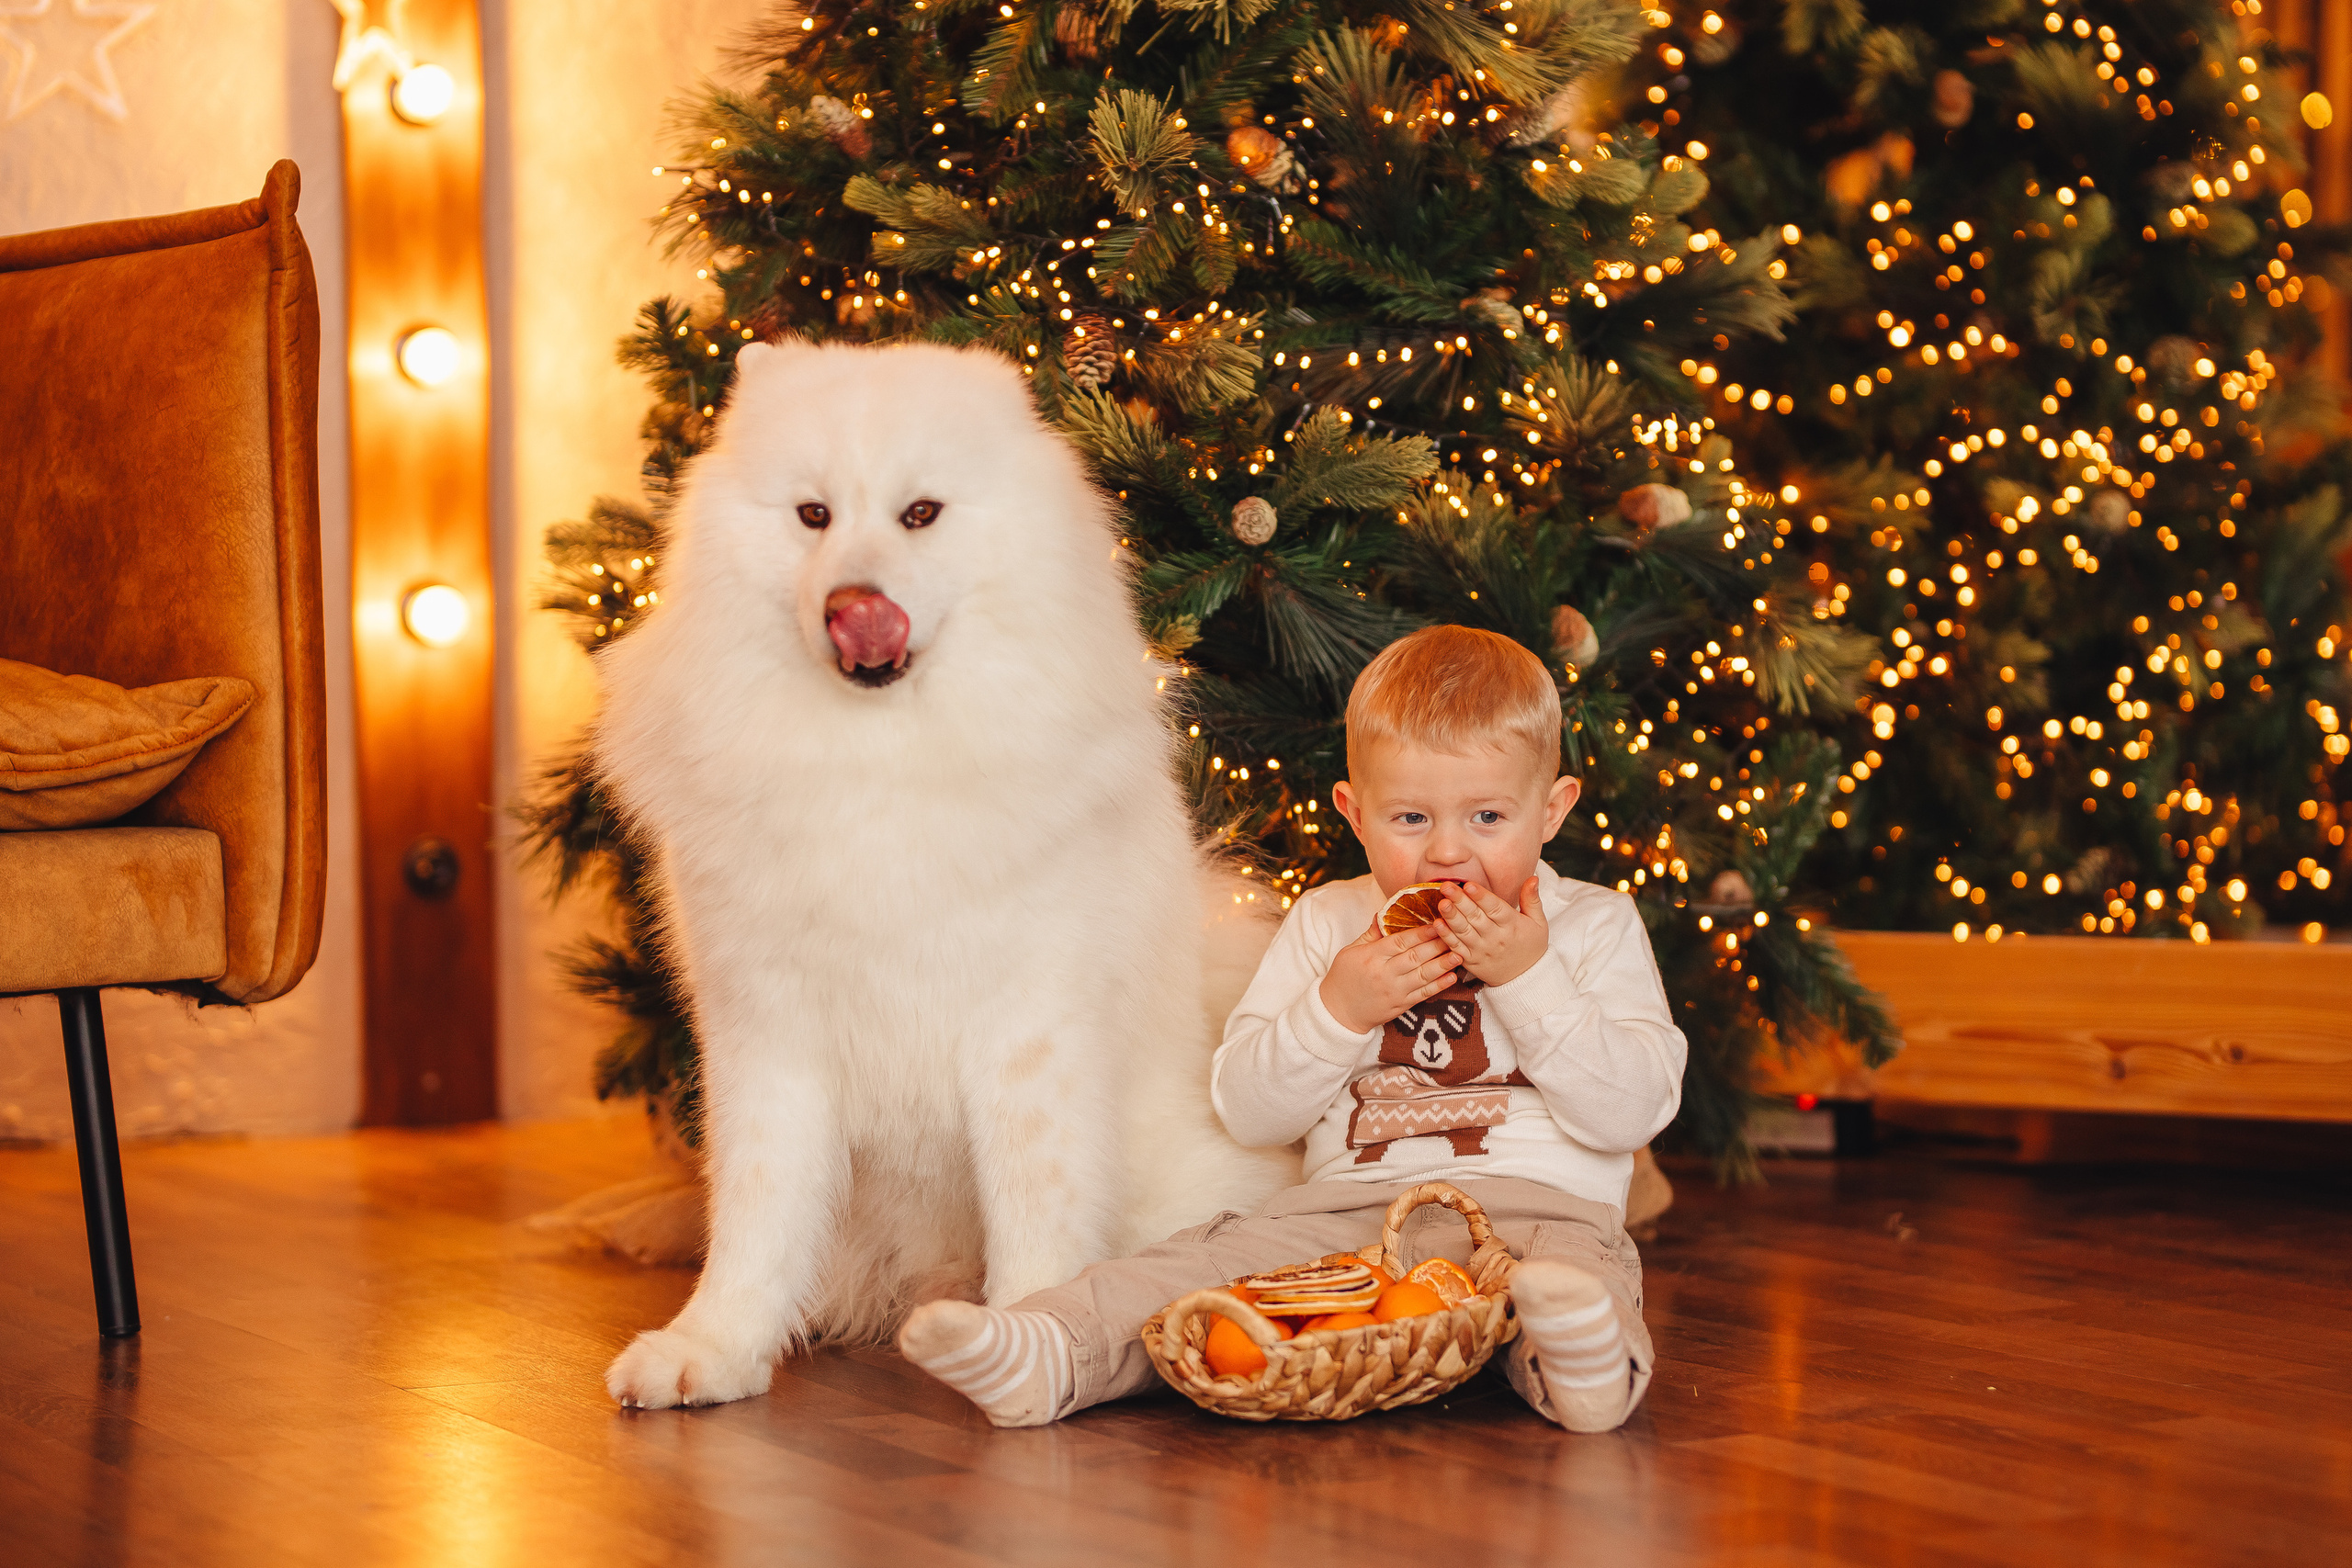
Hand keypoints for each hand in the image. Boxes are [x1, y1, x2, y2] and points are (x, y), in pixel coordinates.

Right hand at [1318, 918, 1461, 1034]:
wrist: (1337, 1013)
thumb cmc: (1343, 978)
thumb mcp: (1350, 951)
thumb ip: (1370, 934)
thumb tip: (1382, 913)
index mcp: (1371, 957)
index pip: (1400, 942)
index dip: (1421, 932)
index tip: (1437, 922)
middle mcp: (1384, 973)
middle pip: (1415, 957)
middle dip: (1437, 945)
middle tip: (1455, 933)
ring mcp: (1394, 991)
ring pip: (1423, 975)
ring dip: (1443, 965)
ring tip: (1459, 954)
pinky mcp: (1400, 1006)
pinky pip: (1423, 994)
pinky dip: (1439, 986)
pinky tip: (1452, 977)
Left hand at [1437, 877, 1548, 985]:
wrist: (1525, 978)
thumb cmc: (1531, 946)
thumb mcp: (1538, 922)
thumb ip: (1532, 899)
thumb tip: (1533, 877)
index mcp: (1512, 925)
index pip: (1495, 908)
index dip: (1481, 896)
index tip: (1468, 884)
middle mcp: (1496, 938)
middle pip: (1476, 917)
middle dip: (1460, 901)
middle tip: (1446, 886)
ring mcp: (1482, 950)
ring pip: (1464, 932)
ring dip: (1451, 917)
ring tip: (1441, 903)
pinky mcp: (1471, 961)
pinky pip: (1457, 948)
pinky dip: (1446, 937)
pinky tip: (1436, 925)